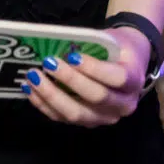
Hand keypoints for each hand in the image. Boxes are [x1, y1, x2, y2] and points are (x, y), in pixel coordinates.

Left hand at [19, 26, 151, 126]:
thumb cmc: (118, 49)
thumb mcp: (113, 40)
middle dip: (69, 80)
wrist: (126, 65)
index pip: (116, 78)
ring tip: (33, 76)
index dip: (94, 68)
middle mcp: (123, 105)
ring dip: (51, 95)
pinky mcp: (87, 123)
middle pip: (96, 97)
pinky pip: (63, 118)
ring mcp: (104, 118)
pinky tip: (30, 90)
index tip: (72, 55)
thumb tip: (61, 43)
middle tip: (48, 63)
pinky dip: (44, 104)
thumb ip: (94, 43)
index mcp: (133, 82)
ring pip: (77, 113)